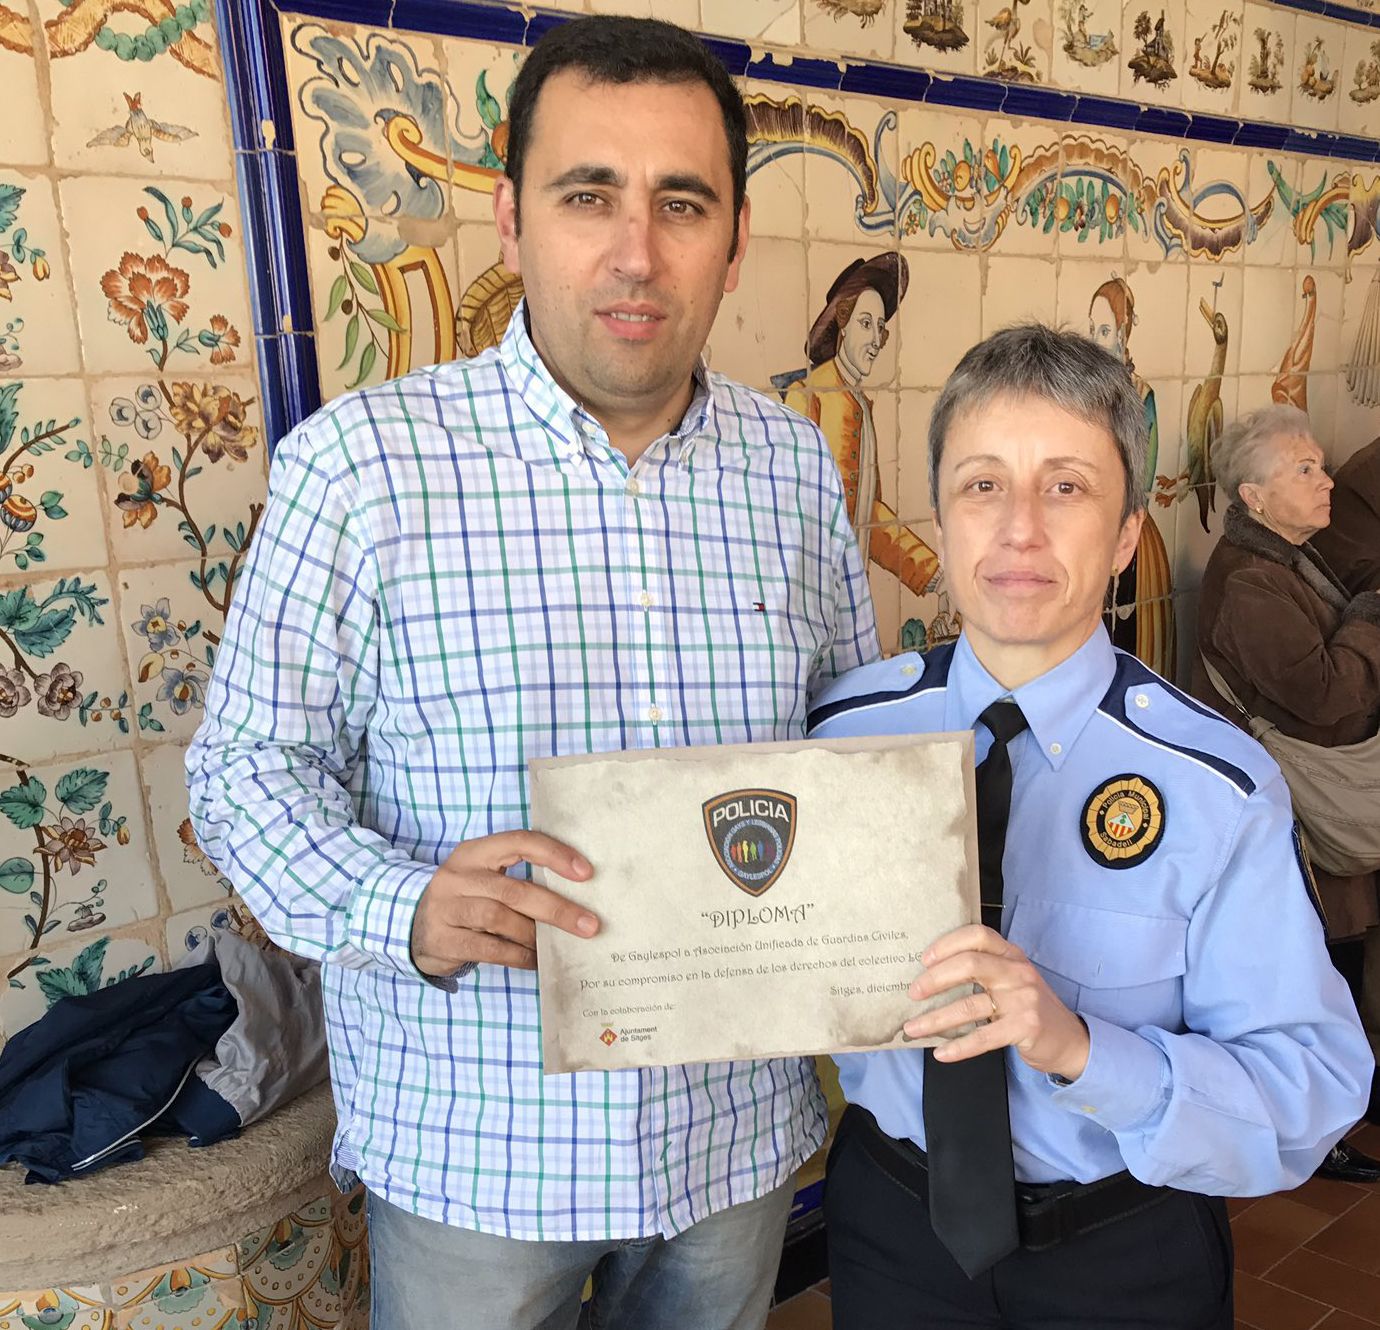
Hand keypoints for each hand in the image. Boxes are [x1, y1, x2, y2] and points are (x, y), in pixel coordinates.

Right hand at [410, 831, 597, 974]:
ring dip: (535, 935)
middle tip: (589, 924)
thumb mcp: (483, 878)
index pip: (519, 842)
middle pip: (514, 889)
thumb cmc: (463, 899)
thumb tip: (576, 897)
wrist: (409, 924)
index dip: (554, 854)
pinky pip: (488, 949)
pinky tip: (536, 961)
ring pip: (500, 919)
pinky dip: (518, 956)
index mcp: (474, 852)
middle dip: (557, 908)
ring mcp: (447, 908)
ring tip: (557, 946)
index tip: (587, 873)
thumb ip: (518, 879)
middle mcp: (459, 876)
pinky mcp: (443, 939)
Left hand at [902, 925, 1089, 1081]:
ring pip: (970, 1005)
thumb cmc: (1029, 1007)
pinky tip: (941, 1053)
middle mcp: (1017, 972)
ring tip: (912, 1029)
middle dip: (934, 979)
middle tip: (912, 993)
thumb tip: (930, 975)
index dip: (948, 943)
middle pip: (969, 964)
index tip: (924, 959)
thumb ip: (983, 970)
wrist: (1070, 1040)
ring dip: (935, 1019)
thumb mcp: (1012, 979)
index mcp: (1011, 954)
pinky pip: (984, 1037)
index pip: (978, 935)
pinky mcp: (1026, 1027)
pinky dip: (958, 1046)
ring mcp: (1024, 999)